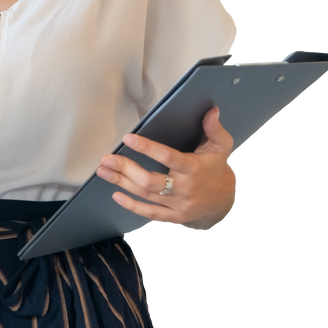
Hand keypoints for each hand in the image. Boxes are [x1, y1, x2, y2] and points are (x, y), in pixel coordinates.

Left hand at [95, 107, 234, 229]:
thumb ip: (214, 129)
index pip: (168, 157)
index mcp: (193, 168)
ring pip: (145, 195)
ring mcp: (178, 205)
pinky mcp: (173, 217)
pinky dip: (131, 206)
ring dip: (121, 183)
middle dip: (126, 169)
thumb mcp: (220, 147)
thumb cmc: (216, 168)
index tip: (128, 138)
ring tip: (103, 170)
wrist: (223, 201)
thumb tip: (212, 110)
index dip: (147, 148)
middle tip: (107, 158)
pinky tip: (116, 195)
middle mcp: (184, 189)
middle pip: (150, 181)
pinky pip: (150, 213)